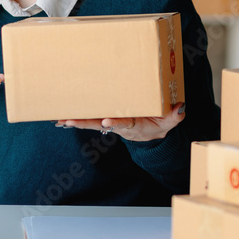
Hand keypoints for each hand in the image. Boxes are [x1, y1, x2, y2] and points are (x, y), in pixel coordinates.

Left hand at [57, 102, 185, 141]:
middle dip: (83, 122)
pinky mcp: (105, 116)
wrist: (150, 133)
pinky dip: (76, 117)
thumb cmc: (159, 124)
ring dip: (75, 120)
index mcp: (134, 124)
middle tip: (67, 121)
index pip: (124, 123)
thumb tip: (180, 106)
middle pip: (99, 123)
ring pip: (91, 120)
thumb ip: (175, 116)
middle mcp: (118, 124)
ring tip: (59, 119)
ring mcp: (110, 121)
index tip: (106, 121)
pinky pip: (90, 116)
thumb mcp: (170, 122)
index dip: (115, 123)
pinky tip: (61, 117)